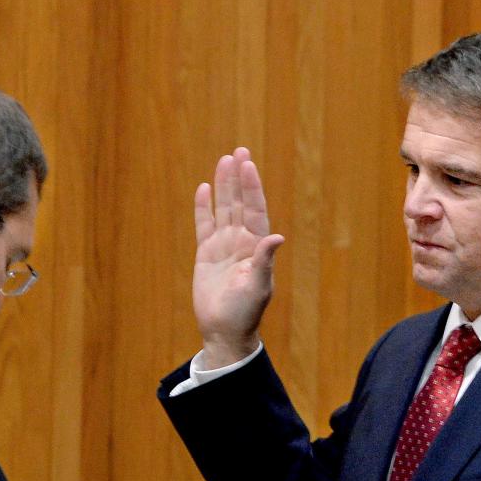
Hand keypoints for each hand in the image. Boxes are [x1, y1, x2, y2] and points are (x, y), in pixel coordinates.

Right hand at [192, 146, 285, 367]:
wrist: (224, 330)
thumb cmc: (245, 311)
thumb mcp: (257, 286)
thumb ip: (264, 260)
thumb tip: (277, 237)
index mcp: (257, 246)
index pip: (255, 209)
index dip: (252, 187)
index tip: (249, 164)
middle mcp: (242, 241)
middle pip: (240, 202)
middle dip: (239, 177)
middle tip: (239, 150)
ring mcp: (224, 245)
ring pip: (223, 208)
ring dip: (224, 185)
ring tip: (223, 160)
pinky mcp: (206, 253)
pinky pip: (204, 225)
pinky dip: (203, 207)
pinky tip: (203, 189)